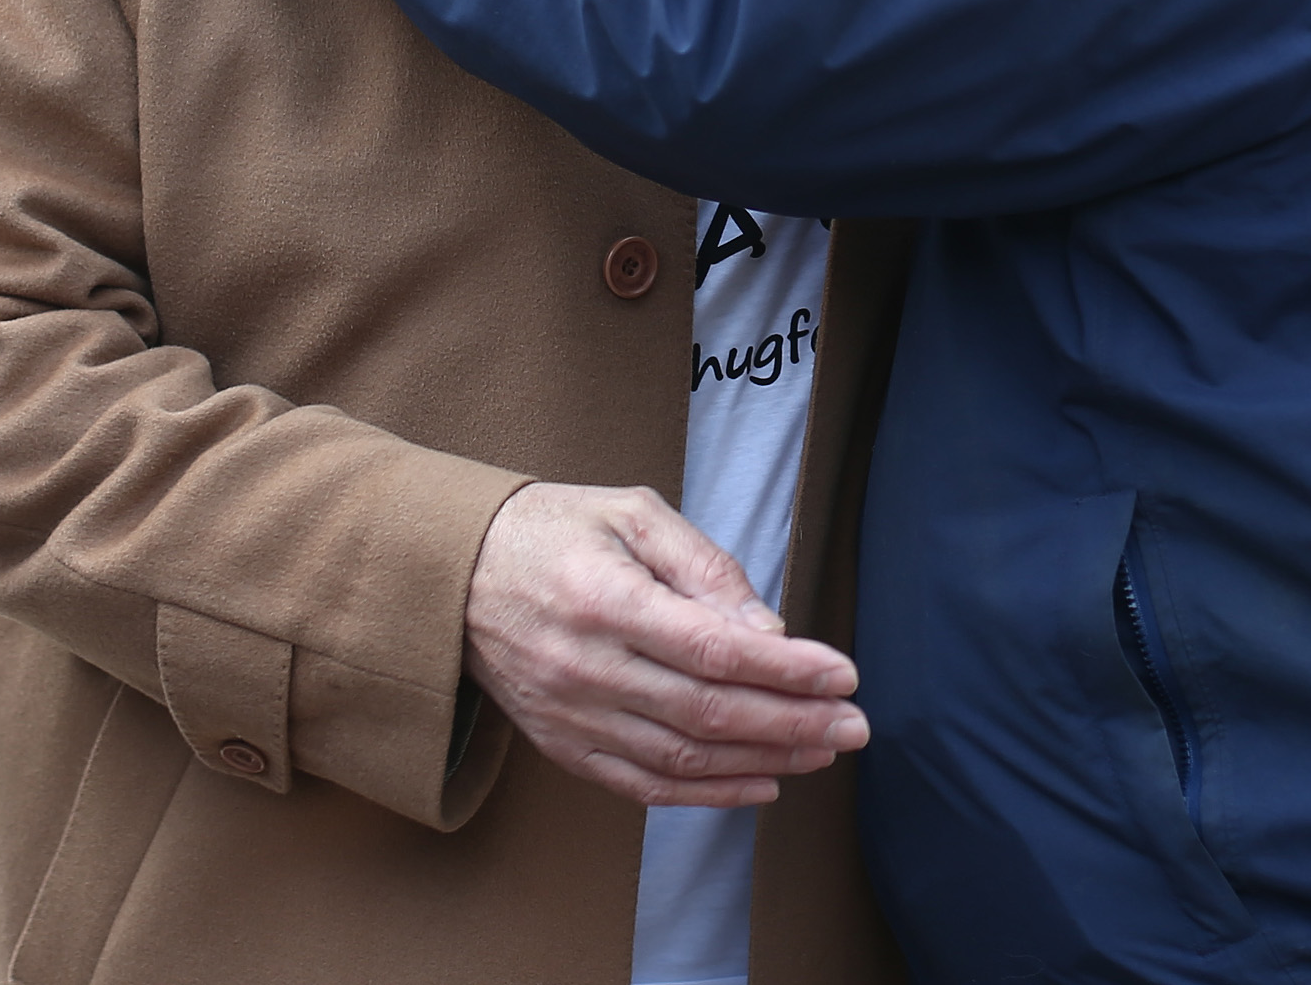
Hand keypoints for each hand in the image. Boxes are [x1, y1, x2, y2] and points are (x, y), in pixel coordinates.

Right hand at [462, 481, 868, 809]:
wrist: (455, 575)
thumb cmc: (556, 530)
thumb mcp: (632, 515)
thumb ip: (705, 567)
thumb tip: (770, 628)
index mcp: (605, 601)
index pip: (714, 649)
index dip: (786, 670)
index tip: (843, 673)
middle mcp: (586, 668)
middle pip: (708, 713)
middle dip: (793, 723)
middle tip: (855, 724)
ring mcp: (572, 717)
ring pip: (683, 758)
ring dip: (764, 761)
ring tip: (824, 750)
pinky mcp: (563, 746)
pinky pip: (644, 785)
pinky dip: (708, 793)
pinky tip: (763, 783)